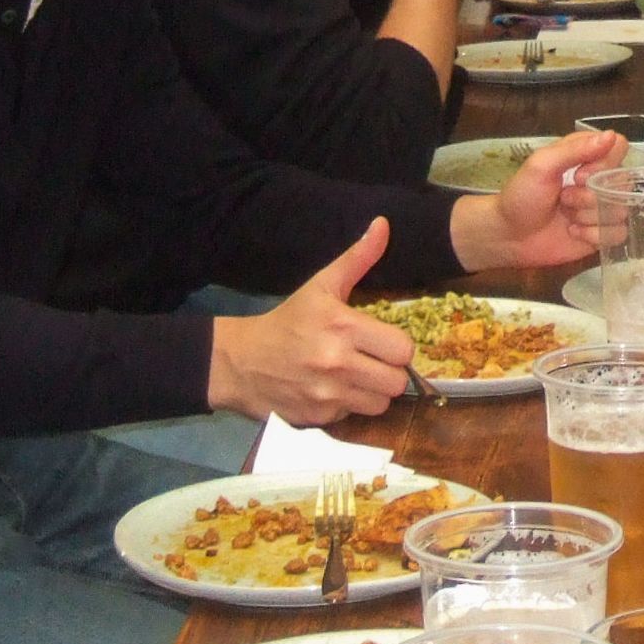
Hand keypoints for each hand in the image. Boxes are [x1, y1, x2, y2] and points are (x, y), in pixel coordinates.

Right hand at [208, 220, 415, 421]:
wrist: (240, 363)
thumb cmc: (287, 322)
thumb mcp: (321, 286)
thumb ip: (357, 259)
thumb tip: (384, 224)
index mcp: (343, 326)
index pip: (403, 349)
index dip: (398, 347)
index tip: (382, 342)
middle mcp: (338, 363)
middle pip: (398, 381)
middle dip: (389, 371)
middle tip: (372, 361)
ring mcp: (328, 394)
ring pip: (381, 403)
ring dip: (373, 391)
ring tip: (356, 376)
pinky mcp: (319, 418)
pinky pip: (355, 416)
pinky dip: (349, 405)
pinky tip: (333, 390)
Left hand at [451, 130, 627, 269]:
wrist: (509, 236)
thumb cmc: (522, 195)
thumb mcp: (542, 165)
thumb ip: (576, 149)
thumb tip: (611, 136)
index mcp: (586, 156)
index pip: (619, 147)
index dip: (604, 163)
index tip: (579, 175)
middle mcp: (599, 180)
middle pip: (622, 182)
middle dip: (590, 196)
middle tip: (564, 199)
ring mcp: (602, 208)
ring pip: (620, 210)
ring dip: (589, 216)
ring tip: (566, 216)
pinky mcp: (602, 233)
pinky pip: (618, 233)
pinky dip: (594, 234)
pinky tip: (573, 232)